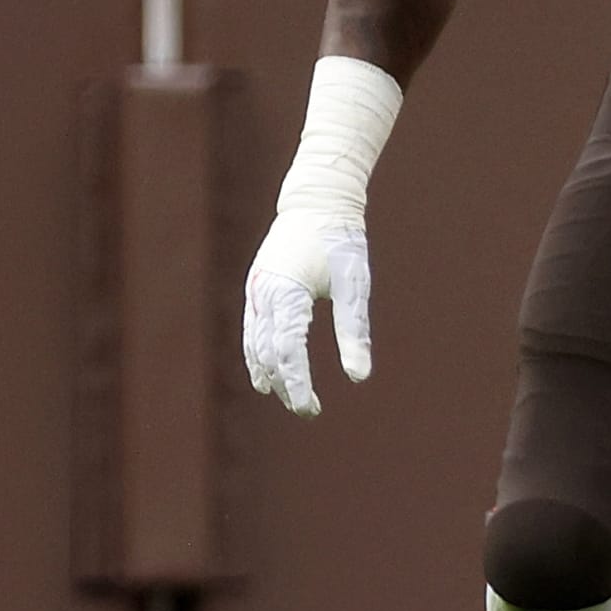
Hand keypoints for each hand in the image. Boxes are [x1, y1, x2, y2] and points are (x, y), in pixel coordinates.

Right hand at [243, 212, 373, 418]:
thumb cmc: (341, 241)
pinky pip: (251, 329)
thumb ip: (355, 330)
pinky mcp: (256, 286)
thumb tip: (359, 376)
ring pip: (254, 343)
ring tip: (286, 397)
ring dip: (268, 373)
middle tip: (307, 410)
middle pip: (268, 353)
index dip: (297, 383)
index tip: (310, 407)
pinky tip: (265, 374)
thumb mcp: (354, 285)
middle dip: (285, 384)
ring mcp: (256, 290)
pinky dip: (256, 354)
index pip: (287, 351)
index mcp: (287, 293)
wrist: (317, 201)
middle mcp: (264, 294)